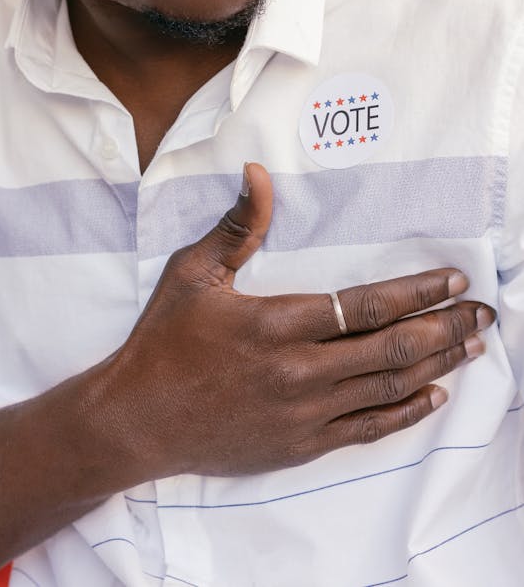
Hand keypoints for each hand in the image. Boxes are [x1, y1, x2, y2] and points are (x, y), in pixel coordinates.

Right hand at [112, 162, 493, 477]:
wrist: (137, 419)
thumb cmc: (163, 340)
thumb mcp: (193, 272)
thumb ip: (238, 225)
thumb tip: (258, 173)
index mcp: (277, 323)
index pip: (366, 305)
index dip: (416, 291)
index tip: (452, 279)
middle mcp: (299, 373)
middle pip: (392, 349)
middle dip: (444, 326)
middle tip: (482, 312)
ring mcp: (304, 415)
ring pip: (388, 388)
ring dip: (436, 365)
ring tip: (470, 344)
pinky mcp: (302, 446)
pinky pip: (368, 429)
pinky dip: (407, 412)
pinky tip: (433, 395)